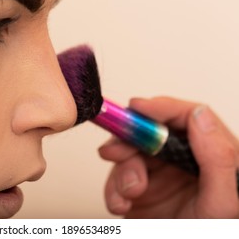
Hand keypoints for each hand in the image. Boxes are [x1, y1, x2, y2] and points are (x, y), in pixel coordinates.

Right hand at [99, 97, 238, 217]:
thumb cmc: (206, 236)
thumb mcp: (221, 204)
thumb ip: (218, 157)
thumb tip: (199, 114)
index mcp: (210, 158)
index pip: (188, 118)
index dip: (161, 108)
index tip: (136, 108)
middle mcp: (183, 163)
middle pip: (152, 133)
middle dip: (130, 142)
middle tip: (115, 151)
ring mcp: (160, 176)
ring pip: (130, 154)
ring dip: (121, 172)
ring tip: (129, 193)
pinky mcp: (139, 191)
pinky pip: (117, 178)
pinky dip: (113, 190)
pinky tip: (121, 204)